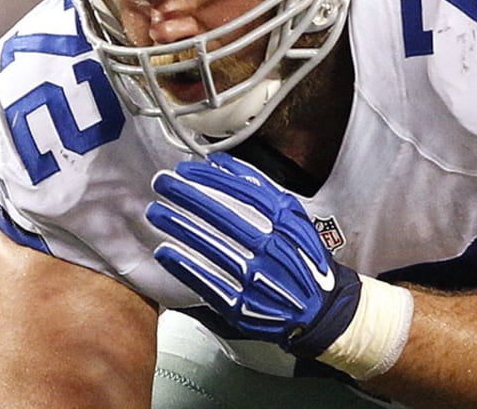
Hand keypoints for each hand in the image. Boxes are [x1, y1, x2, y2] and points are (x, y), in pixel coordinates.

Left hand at [147, 153, 362, 357]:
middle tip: (162, 183)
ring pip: (215, 247)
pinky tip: (165, 253)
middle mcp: (275, 246)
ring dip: (182, 228)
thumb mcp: (295, 218)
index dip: (212, 179)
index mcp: (288, 222)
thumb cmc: (301, 259)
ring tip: (156, 212)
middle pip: (226, 216)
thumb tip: (224, 166)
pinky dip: (186, 267)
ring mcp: (259, 277)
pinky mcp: (245, 305)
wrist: (320, 310)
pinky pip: (210, 283)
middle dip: (190, 197)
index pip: (246, 192)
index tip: (186, 170)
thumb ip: (264, 191)